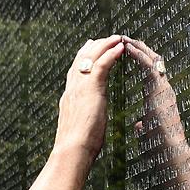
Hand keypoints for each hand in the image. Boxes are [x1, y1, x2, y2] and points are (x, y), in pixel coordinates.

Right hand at [52, 35, 124, 159]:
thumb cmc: (78, 148)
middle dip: (94, 47)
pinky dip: (111, 54)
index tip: (90, 47)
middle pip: (81, 59)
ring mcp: (79, 87)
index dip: (83, 57)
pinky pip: (102, 65)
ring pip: (91, 58)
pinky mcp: (90, 89)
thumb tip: (89, 121)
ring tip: (118, 39)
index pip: (75, 71)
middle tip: (107, 38)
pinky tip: (121, 48)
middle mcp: (72, 89)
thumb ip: (85, 118)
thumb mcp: (80, 128)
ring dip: (105, 45)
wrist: (72, 151)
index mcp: (69, 98)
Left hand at [123, 37, 189, 156]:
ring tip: (125, 38)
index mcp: (159, 97)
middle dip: (139, 49)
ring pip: (151, 59)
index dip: (140, 60)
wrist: (170, 152)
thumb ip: (144, 125)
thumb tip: (138, 125)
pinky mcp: (160, 89)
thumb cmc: (160, 146)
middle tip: (124, 39)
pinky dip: (138, 55)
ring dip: (138, 47)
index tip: (127, 52)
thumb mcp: (149, 132)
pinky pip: (148, 66)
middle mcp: (164, 89)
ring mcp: (164, 87)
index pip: (150, 73)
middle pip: (152, 61)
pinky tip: (128, 47)